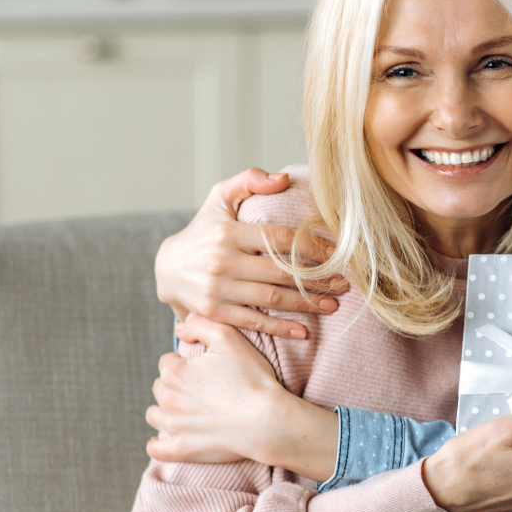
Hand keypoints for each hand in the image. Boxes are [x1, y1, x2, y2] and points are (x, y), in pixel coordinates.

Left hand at [147, 316, 339, 480]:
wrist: (268, 420)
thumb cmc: (252, 377)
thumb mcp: (228, 337)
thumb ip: (199, 324)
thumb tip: (179, 328)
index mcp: (175, 372)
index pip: (167, 362)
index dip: (185, 362)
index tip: (204, 369)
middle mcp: (168, 399)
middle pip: (161, 387)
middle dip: (175, 385)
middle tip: (201, 388)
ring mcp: (173, 427)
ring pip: (155, 415)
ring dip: (166, 410)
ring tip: (187, 410)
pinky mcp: (182, 449)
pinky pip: (156, 449)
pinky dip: (158, 443)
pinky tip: (167, 437)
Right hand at [154, 168, 348, 337]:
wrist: (167, 268)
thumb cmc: (203, 230)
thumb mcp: (219, 198)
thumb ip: (249, 180)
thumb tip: (283, 179)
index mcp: (228, 232)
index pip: (281, 239)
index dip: (313, 246)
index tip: (339, 253)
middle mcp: (222, 261)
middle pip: (281, 272)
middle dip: (318, 279)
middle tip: (344, 283)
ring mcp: (217, 289)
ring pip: (272, 299)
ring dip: (306, 304)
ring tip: (332, 305)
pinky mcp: (215, 312)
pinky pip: (254, 323)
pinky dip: (281, 328)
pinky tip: (304, 331)